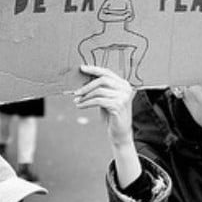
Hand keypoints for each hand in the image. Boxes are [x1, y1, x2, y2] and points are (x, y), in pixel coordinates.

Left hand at [73, 65, 139, 187]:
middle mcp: (125, 88)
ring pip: (98, 91)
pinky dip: (86, 103)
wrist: (120, 133)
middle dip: (87, 85)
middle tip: (76, 92)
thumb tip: (83, 79)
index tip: (82, 68)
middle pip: (103, 80)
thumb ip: (100, 88)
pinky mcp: (117, 106)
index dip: (94, 69)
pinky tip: (80, 106)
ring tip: (77, 101)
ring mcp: (123, 97)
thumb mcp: (106, 99)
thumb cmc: (111, 115)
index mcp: (124, 84)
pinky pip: (97, 101)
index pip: (107, 72)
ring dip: (85, 96)